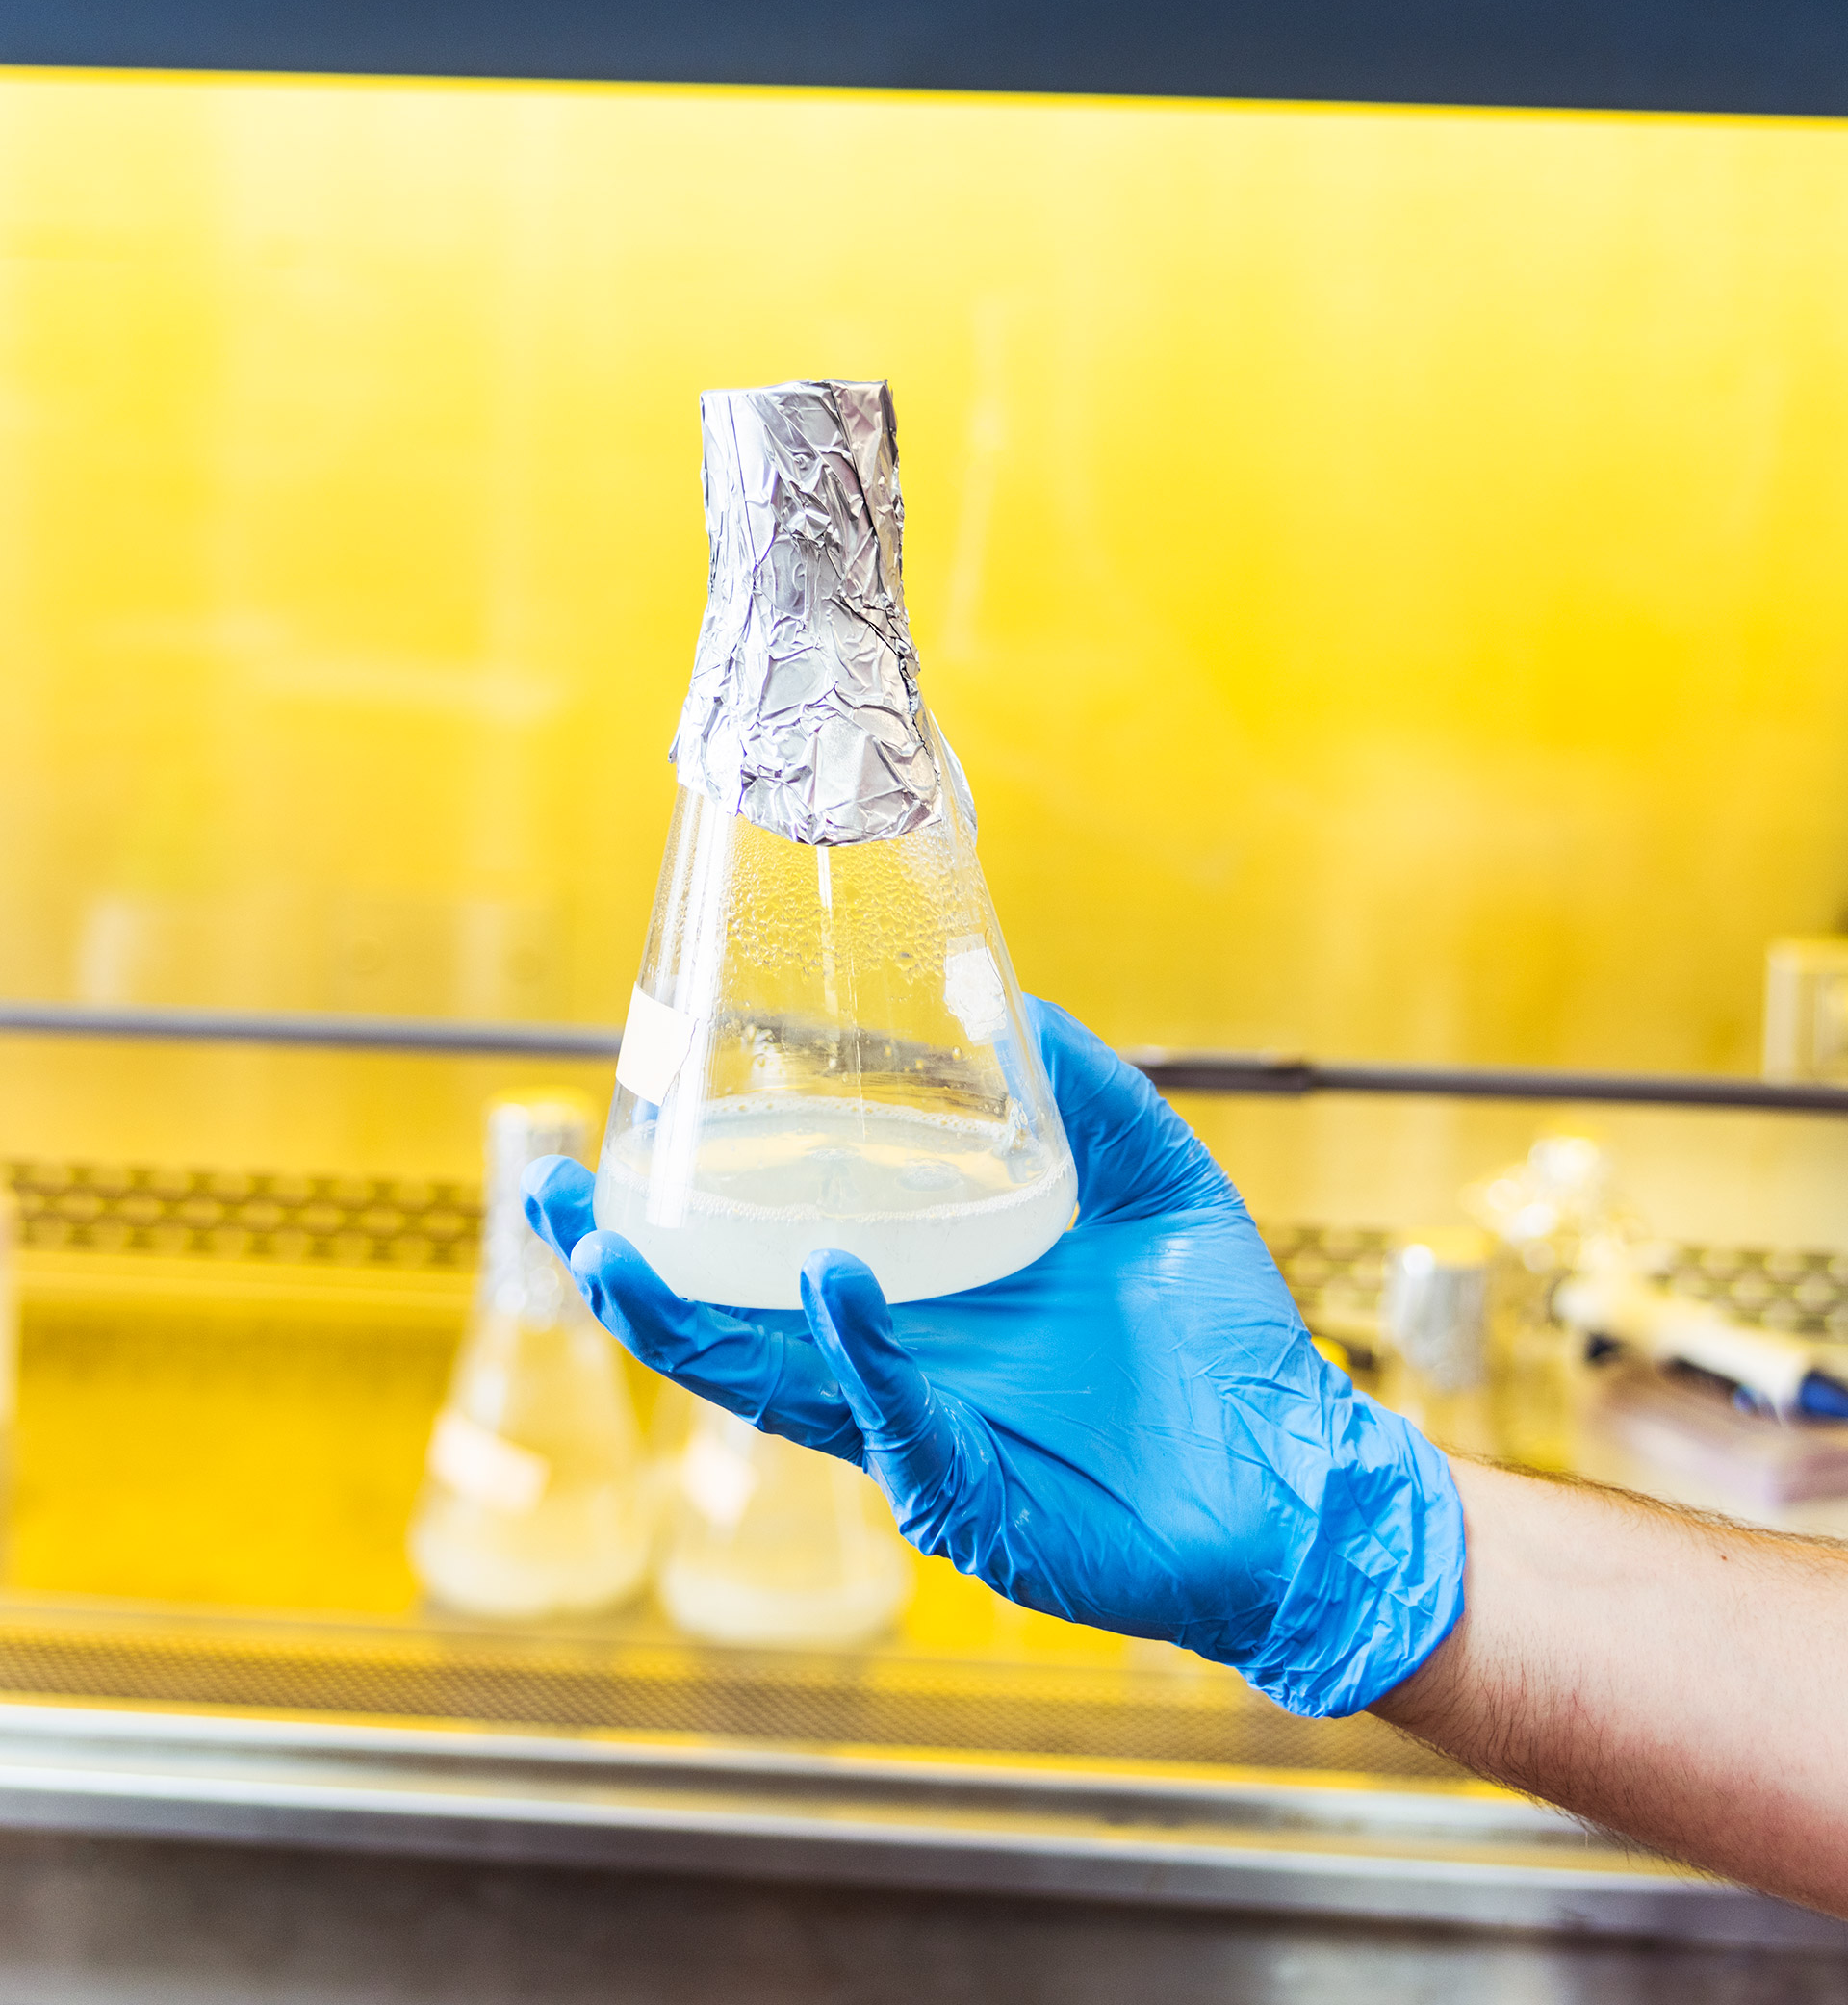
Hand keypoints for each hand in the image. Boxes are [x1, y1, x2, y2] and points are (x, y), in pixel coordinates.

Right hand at [525, 999, 1464, 1718]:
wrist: (1307, 1479)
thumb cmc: (1225, 1346)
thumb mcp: (1152, 1182)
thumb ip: (1090, 1093)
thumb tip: (1016, 994)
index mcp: (924, 1307)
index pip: (775, 1256)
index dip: (691, 1212)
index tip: (622, 1133)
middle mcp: (901, 1374)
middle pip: (730, 1328)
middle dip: (630, 1275)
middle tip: (554, 1203)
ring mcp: (924, 1440)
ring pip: (772, 1387)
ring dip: (687, 1326)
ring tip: (612, 1253)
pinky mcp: (972, 1497)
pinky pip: (894, 1421)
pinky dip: (856, 1350)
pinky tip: (830, 1279)